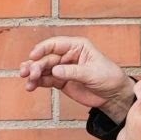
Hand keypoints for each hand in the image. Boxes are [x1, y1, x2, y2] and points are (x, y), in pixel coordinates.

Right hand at [18, 36, 133, 118]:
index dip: (43, 49)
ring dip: (33, 74)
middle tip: (30, 73)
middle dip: (36, 65)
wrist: (113, 95)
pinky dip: (37, 82)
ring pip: (43, 69)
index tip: (33, 56)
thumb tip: (55, 71)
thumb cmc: (108, 77)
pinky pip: (46, 80)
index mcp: (77, 46)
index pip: (55, 44)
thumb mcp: (92, 73)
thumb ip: (73, 71)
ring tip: (27, 81)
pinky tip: (31, 86)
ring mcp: (63, 68)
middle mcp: (67, 55)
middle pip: (46, 58)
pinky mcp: (61, 81)